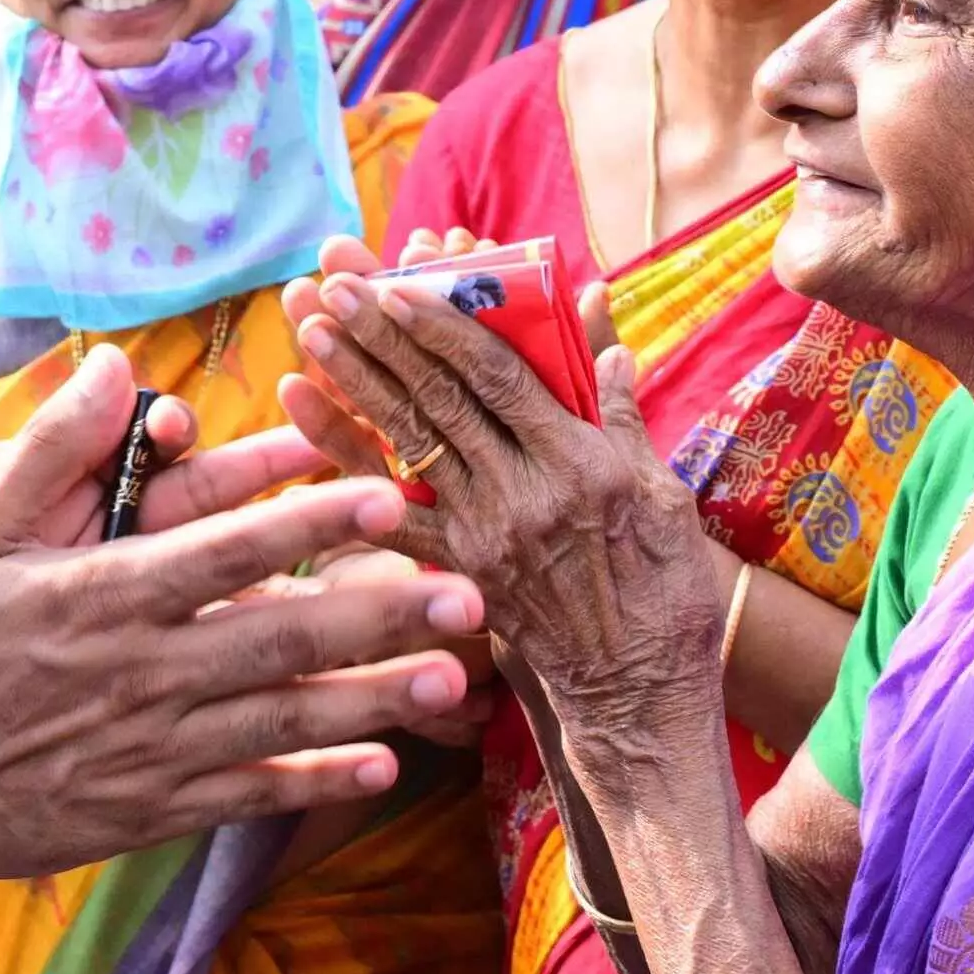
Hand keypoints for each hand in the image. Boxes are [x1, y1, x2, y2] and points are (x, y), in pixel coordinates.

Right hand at [0, 349, 485, 903]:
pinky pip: (250, 792)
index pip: (223, 550)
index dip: (308, 519)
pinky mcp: (154, 807)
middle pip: (279, 637)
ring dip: (374, 699)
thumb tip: (112, 363)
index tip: (384, 492)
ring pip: (283, 718)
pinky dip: (317, 781)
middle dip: (379, 613)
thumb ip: (49, 448)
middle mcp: (139, 672)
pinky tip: (384, 766)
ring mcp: (151, 747)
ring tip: (454, 680)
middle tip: (467, 592)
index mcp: (101, 595)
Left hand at [278, 254, 730, 787]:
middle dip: (382, 336)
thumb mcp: (664, 494)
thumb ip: (625, 415)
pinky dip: (345, 468)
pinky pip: (391, 516)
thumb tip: (604, 336)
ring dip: (355, 383)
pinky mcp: (458, 573)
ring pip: (408, 444)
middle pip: (441, 399)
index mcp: (579, 465)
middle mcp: (524, 495)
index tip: (399, 281)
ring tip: (310, 331)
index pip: (499, 379)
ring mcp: (484, 536)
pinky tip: (308, 425)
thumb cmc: (665, 590)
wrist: (639, 692)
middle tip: (333, 284)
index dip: (444, 327)